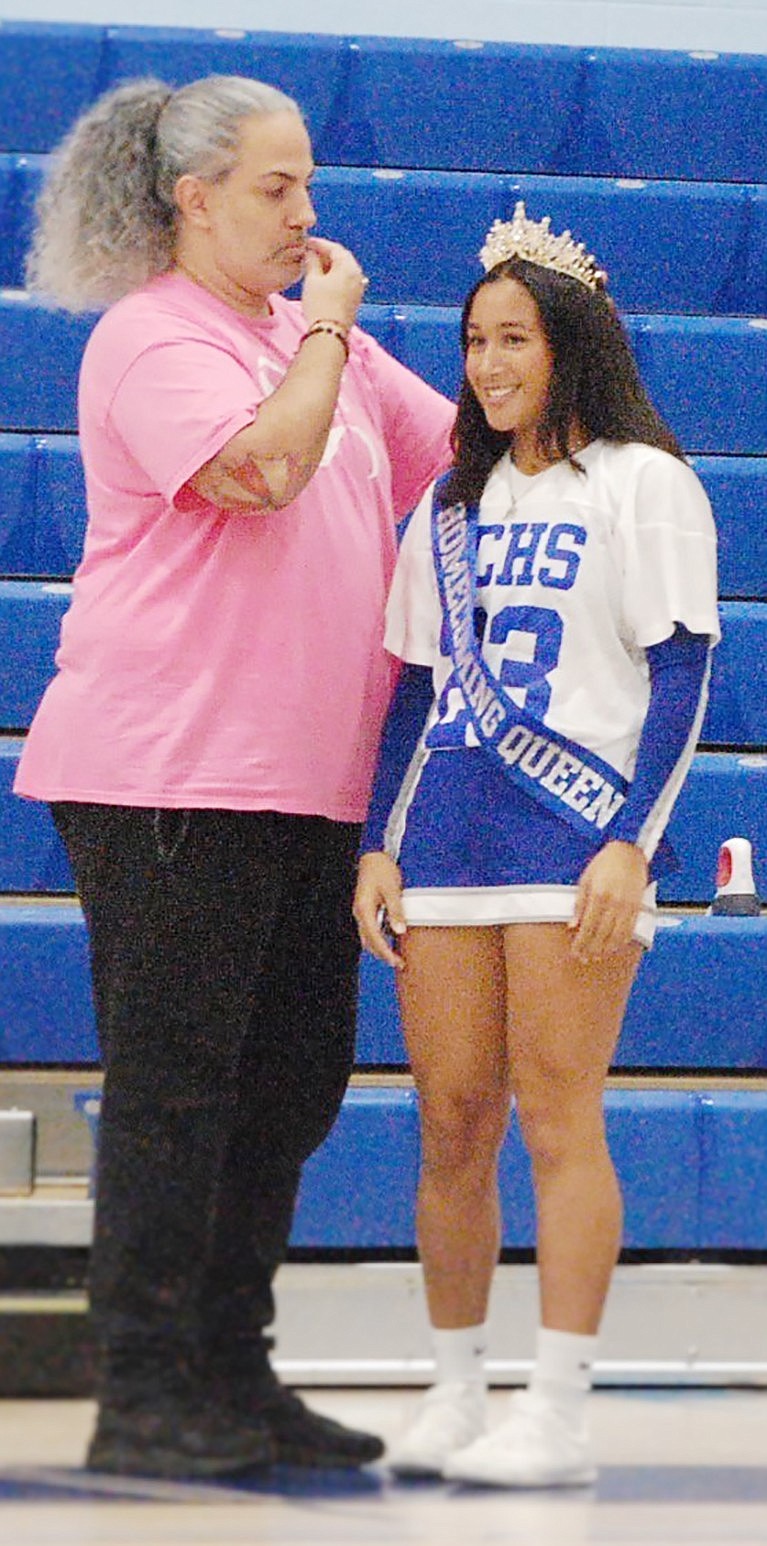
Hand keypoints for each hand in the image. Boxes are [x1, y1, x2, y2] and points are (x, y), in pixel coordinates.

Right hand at [302, 238, 367, 331]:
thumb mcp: (312, 280)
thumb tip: (310, 253)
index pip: (334, 248)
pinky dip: (335, 278)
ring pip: (344, 271)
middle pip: (342, 258)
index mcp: (348, 266)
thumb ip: (311, 262)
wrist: (329, 332)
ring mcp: (358, 288)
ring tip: (315, 267)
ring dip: (330, 267)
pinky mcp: (355, 300)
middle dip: (326, 255)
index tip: (307, 243)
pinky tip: (324, 281)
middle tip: (311, 254)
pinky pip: (346, 282)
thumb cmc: (320, 305)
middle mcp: (357, 275)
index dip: (319, 244)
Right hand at [353, 852, 406, 969]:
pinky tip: (392, 939)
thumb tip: (400, 930)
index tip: (397, 962)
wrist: (372, 855)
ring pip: (368, 937)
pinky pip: (371, 929)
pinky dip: (380, 938)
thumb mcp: (392, 889)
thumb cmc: (382, 869)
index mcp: (364, 909)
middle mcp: (359, 913)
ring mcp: (361, 911)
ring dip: (381, 948)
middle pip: (369, 942)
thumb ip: (395, 910)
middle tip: (400, 963)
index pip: (374, 938)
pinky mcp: (365, 909)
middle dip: (383, 955)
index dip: (386, 952)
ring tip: (397, 956)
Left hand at [569, 841, 648, 961]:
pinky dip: (621, 942)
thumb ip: (579, 904)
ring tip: (596, 956)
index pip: (588, 926)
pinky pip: (629, 930)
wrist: (629, 851)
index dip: (581, 942)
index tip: (575, 951)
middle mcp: (614, 903)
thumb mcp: (585, 879)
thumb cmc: (604, 863)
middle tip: (583, 958)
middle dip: (591, 948)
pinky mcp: (637, 907)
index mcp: (598, 895)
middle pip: (601, 934)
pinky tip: (613, 947)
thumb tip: (572, 926)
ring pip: (616, 935)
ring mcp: (627, 906)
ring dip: (605, 949)